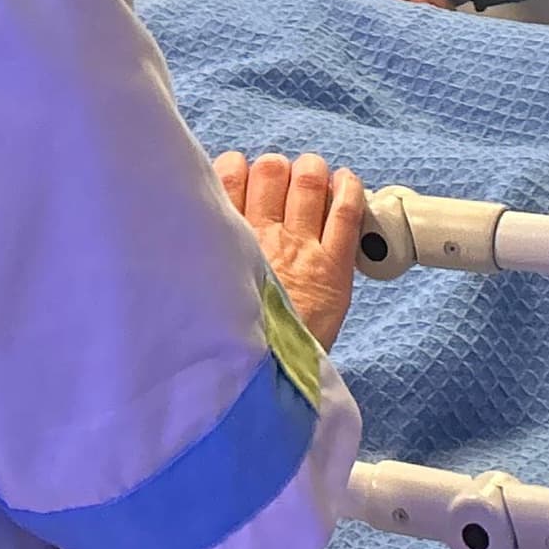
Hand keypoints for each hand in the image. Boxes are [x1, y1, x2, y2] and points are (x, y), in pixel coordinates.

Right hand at [218, 148, 368, 349]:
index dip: (239, 170)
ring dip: (311, 172)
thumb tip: (200, 232)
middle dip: (276, 170)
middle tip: (279, 183)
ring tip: (311, 178)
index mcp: (227, 239)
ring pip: (308, 182)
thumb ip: (208, 258)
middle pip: (270, 171)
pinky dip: (349, 189)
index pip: (229, 175)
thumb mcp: (207, 292)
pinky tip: (346, 183)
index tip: (243, 179)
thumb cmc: (236, 339)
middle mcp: (263, 236)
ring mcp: (302, 246)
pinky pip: (346, 211)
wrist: (266, 379)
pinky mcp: (335, 264)